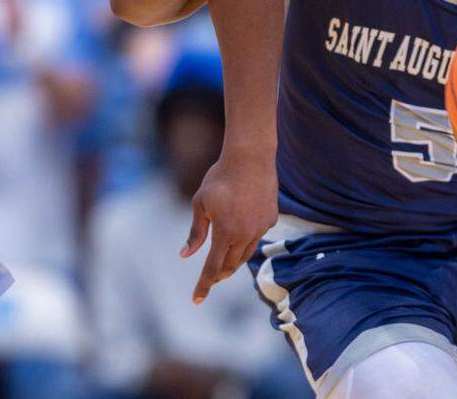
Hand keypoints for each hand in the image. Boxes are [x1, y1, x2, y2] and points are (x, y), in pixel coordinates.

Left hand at [181, 147, 277, 303]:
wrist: (250, 158)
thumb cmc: (220, 178)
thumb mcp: (200, 204)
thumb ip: (195, 232)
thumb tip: (185, 255)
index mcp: (225, 233)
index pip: (212, 268)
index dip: (203, 285)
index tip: (196, 299)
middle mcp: (245, 235)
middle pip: (230, 265)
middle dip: (219, 274)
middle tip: (210, 279)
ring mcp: (261, 227)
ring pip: (246, 254)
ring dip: (233, 260)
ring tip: (224, 263)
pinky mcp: (271, 218)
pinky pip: (257, 236)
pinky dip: (246, 240)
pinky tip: (241, 233)